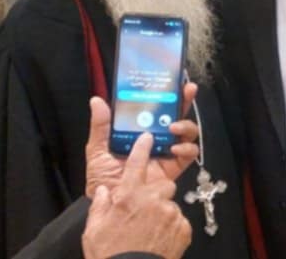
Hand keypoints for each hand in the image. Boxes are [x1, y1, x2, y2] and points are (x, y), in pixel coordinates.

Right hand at [82, 132, 191, 258]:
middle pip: (163, 186)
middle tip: (144, 211)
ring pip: (170, 205)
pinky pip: (178, 221)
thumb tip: (105, 191)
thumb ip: (101, 205)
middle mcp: (154, 200)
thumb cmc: (110, 253)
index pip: (137, 164)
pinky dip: (170, 228)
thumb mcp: (95, 229)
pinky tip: (158, 239)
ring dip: (162, 213)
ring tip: (149, 231)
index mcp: (130, 196)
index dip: (142, 149)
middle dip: (156, 194)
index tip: (147, 137)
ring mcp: (171, 214)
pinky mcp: (184, 228)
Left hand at [85, 83, 199, 197]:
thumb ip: (100, 126)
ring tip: (173, 127)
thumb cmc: (102, 178)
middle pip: (176, 116)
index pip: (155, 108)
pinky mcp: (174, 168)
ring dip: (185, 126)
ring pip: (186, 133)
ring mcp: (166, 152)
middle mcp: (156, 138)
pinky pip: (188, 155)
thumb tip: (97, 100)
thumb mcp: (97, 149)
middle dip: (184, 101)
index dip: (166, 94)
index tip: (173, 81)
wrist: (111, 205)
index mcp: (138, 131)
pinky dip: (185, 148)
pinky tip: (174, 148)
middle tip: (187, 91)